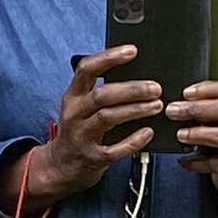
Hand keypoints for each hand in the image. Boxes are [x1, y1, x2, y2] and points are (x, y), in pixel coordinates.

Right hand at [20, 46, 167, 201]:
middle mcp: (75, 113)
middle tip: (155, 88)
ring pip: (108, 117)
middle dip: (131, 89)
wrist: (61, 166)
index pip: (86, 69)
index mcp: (73, 95)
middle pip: (102, 95)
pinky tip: (148, 132)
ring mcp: (82, 136)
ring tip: (157, 105)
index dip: (109, 57)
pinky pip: (115, 149)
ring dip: (135, 110)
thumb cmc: (78, 130)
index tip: (132, 51)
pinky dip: (134, 140)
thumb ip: (101, 90)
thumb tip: (136, 74)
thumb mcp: (81, 105)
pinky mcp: (93, 158)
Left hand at [168, 78, 217, 196]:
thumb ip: (210, 106)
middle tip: (173, 111)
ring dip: (199, 134)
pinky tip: (183, 160)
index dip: (209, 89)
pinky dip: (196, 162)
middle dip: (198, 109)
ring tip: (180, 134)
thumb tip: (180, 101)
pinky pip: (216, 163)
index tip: (186, 93)